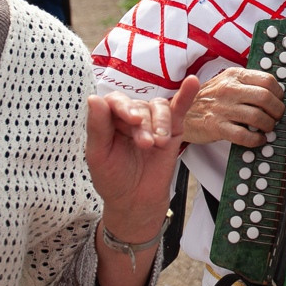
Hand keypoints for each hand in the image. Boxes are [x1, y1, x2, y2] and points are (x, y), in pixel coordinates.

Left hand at [85, 77, 199, 236]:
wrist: (135, 202)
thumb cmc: (113, 179)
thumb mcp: (98, 155)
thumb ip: (97, 127)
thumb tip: (94, 97)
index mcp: (110, 119)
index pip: (116, 101)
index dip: (124, 107)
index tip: (132, 120)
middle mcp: (133, 116)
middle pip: (139, 106)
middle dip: (143, 125)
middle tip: (144, 145)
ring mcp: (153, 122)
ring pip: (159, 108)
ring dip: (159, 123)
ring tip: (157, 144)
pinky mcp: (173, 129)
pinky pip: (179, 107)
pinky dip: (186, 95)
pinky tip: (192, 82)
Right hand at [183, 67, 284, 145]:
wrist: (180, 111)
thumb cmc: (208, 99)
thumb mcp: (226, 81)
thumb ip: (247, 84)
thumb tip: (275, 93)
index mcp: (234, 75)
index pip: (268, 80)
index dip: (279, 93)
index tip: (279, 101)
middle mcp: (229, 89)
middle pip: (266, 98)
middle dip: (277, 111)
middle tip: (277, 117)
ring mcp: (222, 108)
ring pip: (258, 117)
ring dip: (268, 126)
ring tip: (267, 128)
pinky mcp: (216, 126)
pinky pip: (244, 135)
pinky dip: (256, 140)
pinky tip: (258, 139)